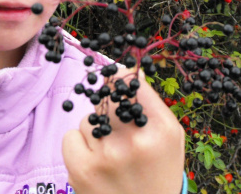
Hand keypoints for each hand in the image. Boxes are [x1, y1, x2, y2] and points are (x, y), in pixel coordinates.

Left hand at [62, 68, 184, 193]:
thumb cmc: (159, 171)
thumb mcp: (170, 136)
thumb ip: (151, 102)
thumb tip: (128, 70)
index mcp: (160, 129)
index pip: (128, 82)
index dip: (119, 79)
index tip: (116, 82)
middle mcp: (133, 140)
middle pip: (105, 98)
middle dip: (108, 108)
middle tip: (116, 129)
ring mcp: (105, 155)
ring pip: (87, 119)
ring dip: (94, 130)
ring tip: (110, 153)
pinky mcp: (82, 170)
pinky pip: (70, 136)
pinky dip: (78, 145)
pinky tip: (93, 160)